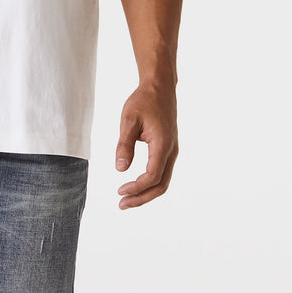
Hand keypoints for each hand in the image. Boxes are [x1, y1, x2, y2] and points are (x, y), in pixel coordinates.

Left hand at [115, 83, 177, 209]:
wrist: (160, 88)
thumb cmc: (143, 101)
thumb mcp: (128, 120)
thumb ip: (124, 145)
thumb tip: (120, 169)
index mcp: (162, 144)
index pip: (152, 176)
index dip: (136, 187)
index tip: (119, 190)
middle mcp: (171, 151)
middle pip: (161, 185)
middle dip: (142, 198)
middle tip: (121, 205)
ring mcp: (172, 151)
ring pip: (163, 181)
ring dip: (145, 193)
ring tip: (126, 200)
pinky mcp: (168, 150)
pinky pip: (162, 173)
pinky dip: (149, 184)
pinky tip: (135, 187)